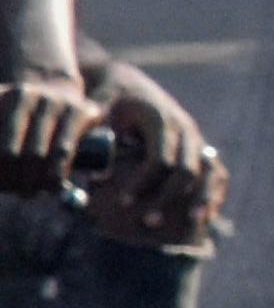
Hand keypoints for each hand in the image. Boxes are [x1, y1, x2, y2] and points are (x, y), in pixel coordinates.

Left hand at [0, 69, 108, 201]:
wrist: (54, 92)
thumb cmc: (12, 122)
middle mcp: (19, 94)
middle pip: (8, 151)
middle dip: (6, 179)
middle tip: (8, 190)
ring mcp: (50, 100)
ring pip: (36, 154)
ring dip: (30, 182)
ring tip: (28, 191)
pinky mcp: (78, 110)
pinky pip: (63, 151)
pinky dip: (55, 174)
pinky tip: (51, 185)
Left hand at [88, 63, 226, 246]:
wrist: (125, 84)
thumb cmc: (105, 100)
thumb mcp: (97, 110)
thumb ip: (94, 135)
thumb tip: (93, 170)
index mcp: (159, 119)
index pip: (159, 159)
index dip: (142, 183)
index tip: (123, 201)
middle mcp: (184, 128)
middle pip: (186, 169)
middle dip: (168, 197)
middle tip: (147, 222)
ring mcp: (194, 137)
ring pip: (207, 171)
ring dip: (198, 198)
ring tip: (188, 224)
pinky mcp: (197, 145)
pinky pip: (213, 170)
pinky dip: (210, 191)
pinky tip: (201, 215)